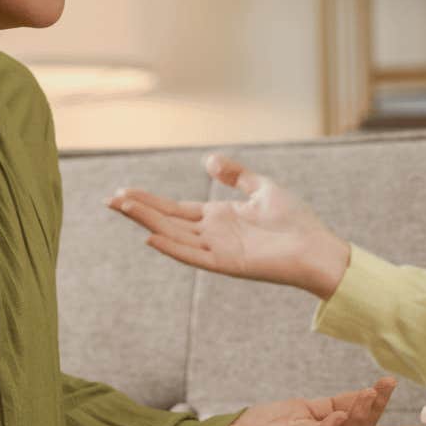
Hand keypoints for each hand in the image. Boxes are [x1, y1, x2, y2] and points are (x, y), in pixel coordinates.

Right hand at [107, 154, 351, 297]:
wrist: (317, 248)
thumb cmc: (295, 222)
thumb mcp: (262, 188)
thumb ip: (235, 175)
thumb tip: (207, 161)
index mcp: (218, 218)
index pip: (174, 210)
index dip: (148, 201)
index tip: (122, 192)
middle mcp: (212, 234)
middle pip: (166, 221)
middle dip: (138, 210)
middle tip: (108, 199)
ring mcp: (217, 250)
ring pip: (173, 235)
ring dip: (147, 223)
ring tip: (122, 208)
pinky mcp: (227, 263)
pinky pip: (194, 256)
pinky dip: (173, 248)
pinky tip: (152, 237)